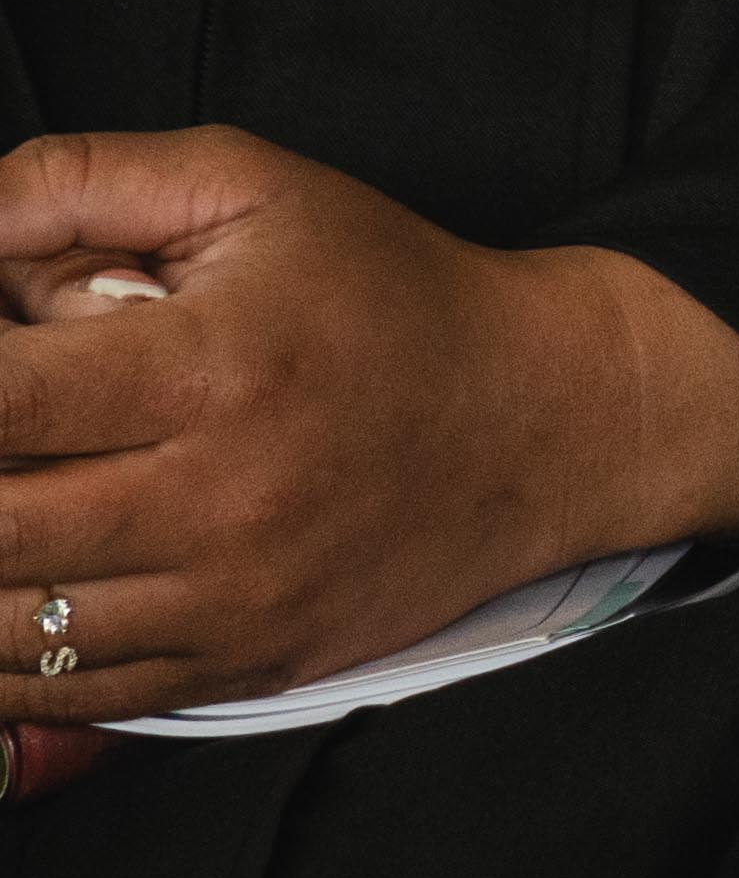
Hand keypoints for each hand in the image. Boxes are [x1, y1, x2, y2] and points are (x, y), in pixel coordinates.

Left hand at [0, 139, 738, 714]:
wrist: (546, 417)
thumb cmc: (388, 292)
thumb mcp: (253, 186)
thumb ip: (81, 181)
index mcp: (216, 367)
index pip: (1, 399)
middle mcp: (220, 498)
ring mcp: (228, 599)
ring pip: (6, 628)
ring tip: (10, 501)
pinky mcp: (236, 664)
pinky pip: (63, 697)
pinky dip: (0, 658)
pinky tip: (14, 586)